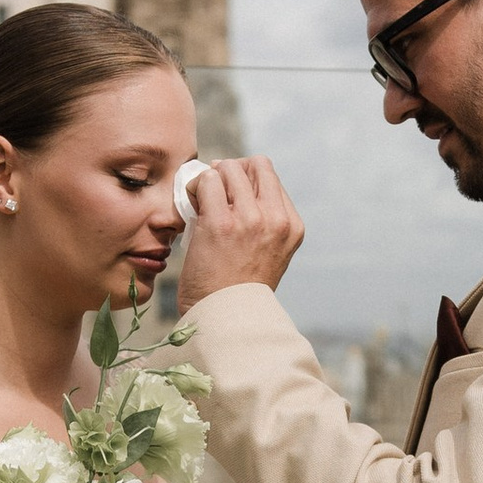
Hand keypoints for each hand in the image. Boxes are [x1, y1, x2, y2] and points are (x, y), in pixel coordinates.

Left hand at [177, 154, 304, 305]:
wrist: (224, 318)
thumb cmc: (237, 288)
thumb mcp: (268, 253)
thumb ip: (263, 221)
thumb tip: (233, 182)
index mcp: (291, 226)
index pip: (270, 177)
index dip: (245, 180)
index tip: (230, 197)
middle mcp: (276, 220)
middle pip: (254, 164)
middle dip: (230, 172)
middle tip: (213, 191)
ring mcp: (251, 219)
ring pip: (229, 168)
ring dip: (210, 179)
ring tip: (200, 200)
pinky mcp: (221, 223)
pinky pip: (207, 181)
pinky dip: (194, 187)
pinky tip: (190, 206)